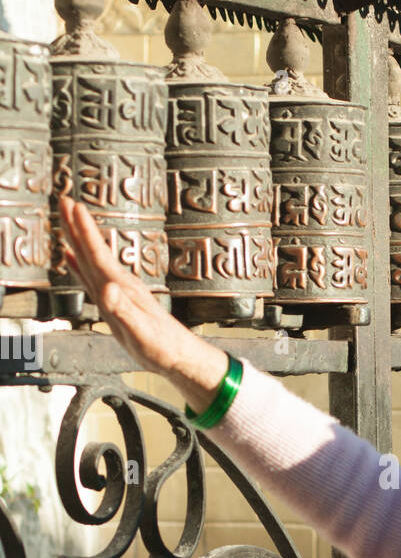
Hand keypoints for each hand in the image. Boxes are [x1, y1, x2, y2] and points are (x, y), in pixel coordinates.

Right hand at [59, 197, 228, 413]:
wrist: (179, 356)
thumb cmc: (162, 347)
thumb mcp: (140, 332)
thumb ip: (123, 311)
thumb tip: (107, 289)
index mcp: (121, 289)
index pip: (98, 254)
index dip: (83, 231)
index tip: (72, 206)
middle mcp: (119, 286)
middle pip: (93, 251)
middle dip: (78, 226)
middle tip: (64, 200)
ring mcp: (118, 292)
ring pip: (91, 260)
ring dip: (78, 241)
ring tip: (66, 221)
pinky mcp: (117, 302)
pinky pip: (93, 278)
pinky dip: (80, 266)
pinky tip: (73, 259)